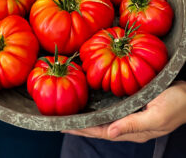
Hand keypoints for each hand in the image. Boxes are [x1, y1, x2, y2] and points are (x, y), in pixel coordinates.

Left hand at [63, 81, 185, 142]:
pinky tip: (95, 106)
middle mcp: (131, 125)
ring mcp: (133, 116)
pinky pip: (114, 111)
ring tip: (74, 117)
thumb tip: (109, 132)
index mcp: (134, 130)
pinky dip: (101, 111)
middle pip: (101, 128)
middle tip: (63, 122)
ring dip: (90, 119)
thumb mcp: (156, 115)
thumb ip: (133, 124)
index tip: (66, 126)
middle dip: (83, 126)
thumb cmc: (176, 105)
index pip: (102, 132)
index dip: (84, 129)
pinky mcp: (135, 107)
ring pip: (106, 120)